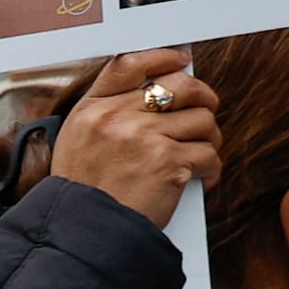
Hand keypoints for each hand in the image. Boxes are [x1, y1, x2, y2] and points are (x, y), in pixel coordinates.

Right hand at [50, 47, 219, 225]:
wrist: (83, 231)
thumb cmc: (83, 191)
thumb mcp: (78, 140)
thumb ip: (109, 112)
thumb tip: (157, 90)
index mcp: (92, 109)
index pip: (130, 64)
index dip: (163, 57)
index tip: (182, 60)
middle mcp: (116, 118)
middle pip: (180, 86)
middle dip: (203, 98)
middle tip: (204, 112)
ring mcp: (144, 138)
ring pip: (203, 121)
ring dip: (208, 140)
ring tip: (194, 156)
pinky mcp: (168, 162)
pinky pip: (209, 154)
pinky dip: (210, 170)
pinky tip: (197, 179)